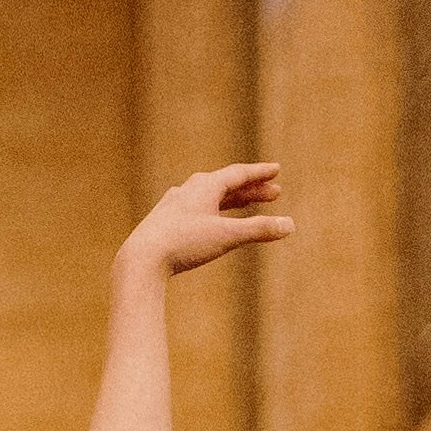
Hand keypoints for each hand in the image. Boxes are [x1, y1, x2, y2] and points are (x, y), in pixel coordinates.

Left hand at [120, 159, 289, 283]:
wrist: (140, 259)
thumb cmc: (184, 244)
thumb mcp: (226, 236)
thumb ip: (259, 230)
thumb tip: (290, 225)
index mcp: (205, 186)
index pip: (238, 174)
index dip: (259, 173)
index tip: (276, 170)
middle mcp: (188, 190)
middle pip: (226, 185)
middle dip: (251, 190)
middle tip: (274, 194)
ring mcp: (174, 205)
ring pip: (209, 197)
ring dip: (231, 201)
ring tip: (247, 205)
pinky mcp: (164, 222)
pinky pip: (194, 210)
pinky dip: (211, 212)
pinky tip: (208, 216)